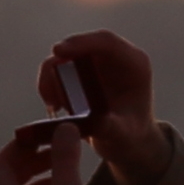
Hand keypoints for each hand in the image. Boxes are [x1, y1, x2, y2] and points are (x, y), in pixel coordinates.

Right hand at [36, 27, 171, 184]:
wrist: (125, 142)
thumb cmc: (130, 136)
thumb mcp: (123, 135)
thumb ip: (110, 127)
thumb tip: (93, 121)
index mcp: (135, 64)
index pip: (106, 42)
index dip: (81, 42)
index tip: (57, 52)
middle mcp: (115, 58)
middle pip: (81, 46)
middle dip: (59, 65)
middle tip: (48, 93)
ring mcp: (96, 62)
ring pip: (65, 57)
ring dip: (52, 78)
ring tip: (54, 107)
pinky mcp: (81, 70)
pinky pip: (58, 70)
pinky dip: (51, 85)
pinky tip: (55, 107)